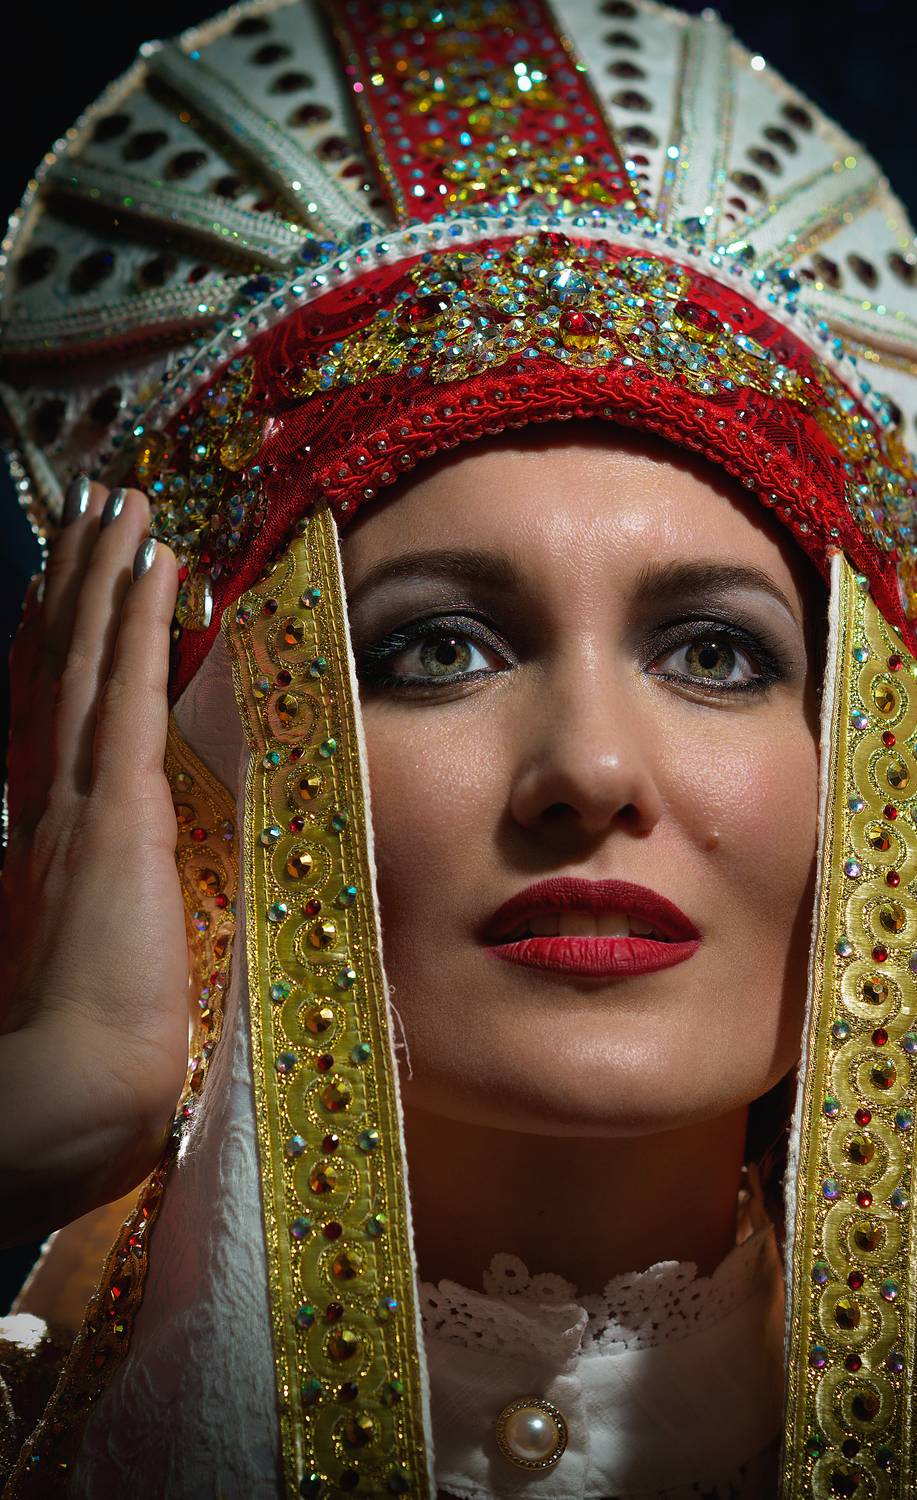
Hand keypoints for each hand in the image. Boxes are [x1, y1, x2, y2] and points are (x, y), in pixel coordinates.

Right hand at [0, 479, 187, 1243]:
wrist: (69, 1104)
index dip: (66, 637)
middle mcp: (45, 801)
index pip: (57, 711)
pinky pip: (130, 691)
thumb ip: (109, 905)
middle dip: (78, 580)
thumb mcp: (98, 958)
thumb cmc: (91, 1058)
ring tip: (126, 503)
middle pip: (60, 663)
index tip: (83, 579)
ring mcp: (74, 799)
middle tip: (101, 504)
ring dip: (105, 573)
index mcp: (45, 837)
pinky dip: (138, 620)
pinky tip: (156, 562)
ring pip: (88, 658)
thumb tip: (128, 885)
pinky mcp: (116, 810)